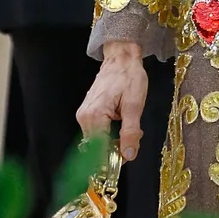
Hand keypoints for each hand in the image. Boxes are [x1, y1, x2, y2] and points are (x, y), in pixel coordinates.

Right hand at [76, 40, 147, 161]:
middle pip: (98, 148)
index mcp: (94, 116)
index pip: (99, 152)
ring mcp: (84, 115)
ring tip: (130, 125)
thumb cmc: (129, 76)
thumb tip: (128, 156)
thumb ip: (131, 132)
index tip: (127, 157)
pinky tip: (122, 121)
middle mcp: (84, 118)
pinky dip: (111, 133)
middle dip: (117, 148)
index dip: (113, 159)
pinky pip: (98, 132)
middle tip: (135, 136)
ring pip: (98, 141)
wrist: (121, 57)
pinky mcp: (87, 113)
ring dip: (115, 140)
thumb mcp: (135, 104)